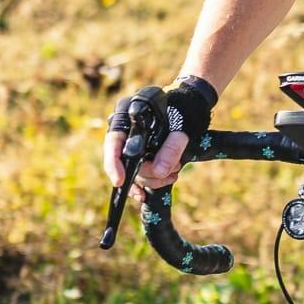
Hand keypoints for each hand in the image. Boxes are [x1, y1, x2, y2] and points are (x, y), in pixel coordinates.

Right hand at [102, 78, 215, 202]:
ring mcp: (130, 145)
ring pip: (133, 171)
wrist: (190, 109)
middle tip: (168, 173)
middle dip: (147, 172)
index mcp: (129, 115)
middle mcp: (125, 131)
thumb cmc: (184, 112)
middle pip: (124, 161)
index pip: (113, 141)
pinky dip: (143, 185)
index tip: (120, 180)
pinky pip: (135, 177)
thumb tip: (160, 172)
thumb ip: (171, 148)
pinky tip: (146, 194)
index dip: (113, 162)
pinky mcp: (138, 157)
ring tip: (174, 171)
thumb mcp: (182, 127)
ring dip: (153, 179)